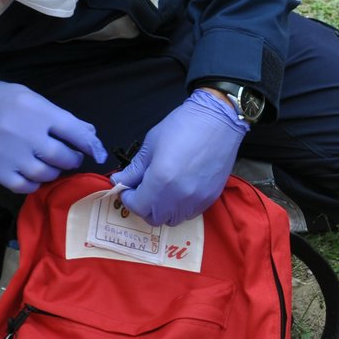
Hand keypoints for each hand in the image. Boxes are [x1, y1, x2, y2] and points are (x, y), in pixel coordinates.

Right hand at [0, 79, 107, 192]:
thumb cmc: (3, 101)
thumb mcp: (34, 99)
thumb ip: (62, 117)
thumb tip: (90, 134)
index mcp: (40, 114)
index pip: (76, 133)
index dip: (91, 145)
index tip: (97, 153)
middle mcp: (28, 136)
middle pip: (63, 158)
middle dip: (71, 159)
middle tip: (68, 156)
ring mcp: (13, 156)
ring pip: (47, 175)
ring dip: (53, 172)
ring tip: (48, 163)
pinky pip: (25, 186)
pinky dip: (33, 183)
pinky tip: (31, 174)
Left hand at [111, 88, 248, 225]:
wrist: (218, 120)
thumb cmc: (183, 126)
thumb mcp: (151, 144)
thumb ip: (135, 168)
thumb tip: (120, 180)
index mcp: (160, 181)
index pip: (137, 206)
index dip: (128, 198)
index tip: (127, 188)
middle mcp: (178, 196)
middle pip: (154, 218)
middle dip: (144, 206)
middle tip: (142, 190)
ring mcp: (196, 199)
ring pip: (173, 219)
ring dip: (163, 210)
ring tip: (162, 191)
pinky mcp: (210, 198)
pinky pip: (190, 213)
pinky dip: (180, 207)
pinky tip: (180, 190)